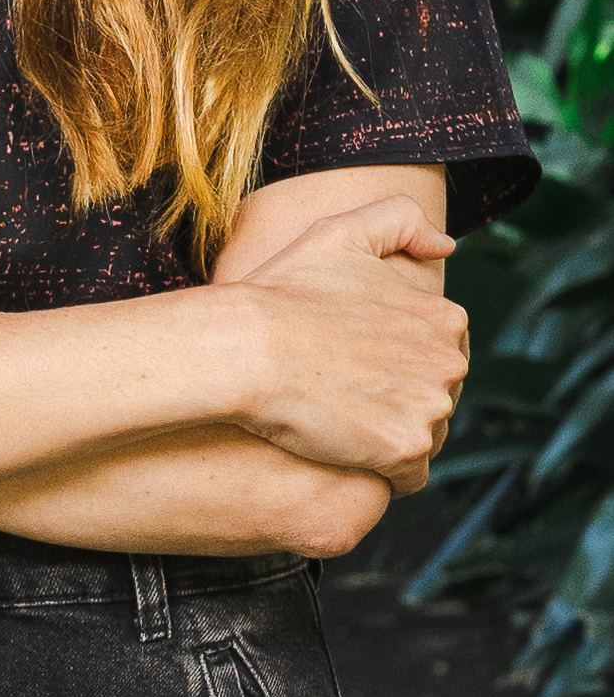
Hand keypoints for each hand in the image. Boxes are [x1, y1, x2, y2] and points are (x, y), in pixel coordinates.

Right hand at [226, 195, 466, 495]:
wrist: (247, 347)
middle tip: (345, 387)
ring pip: (423, 436)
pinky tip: (344, 447)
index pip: (439, 354)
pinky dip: (381, 469)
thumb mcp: (341, 233)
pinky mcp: (405, 449)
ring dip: (390, 432)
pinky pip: (407, 476)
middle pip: (436, 396)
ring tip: (341, 415)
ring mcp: (431, 408)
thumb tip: (447, 246)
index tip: (357, 357)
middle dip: (399, 396)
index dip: (396, 357)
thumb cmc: (285, 291)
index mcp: (444, 316)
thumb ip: (403, 221)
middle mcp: (449, 363)